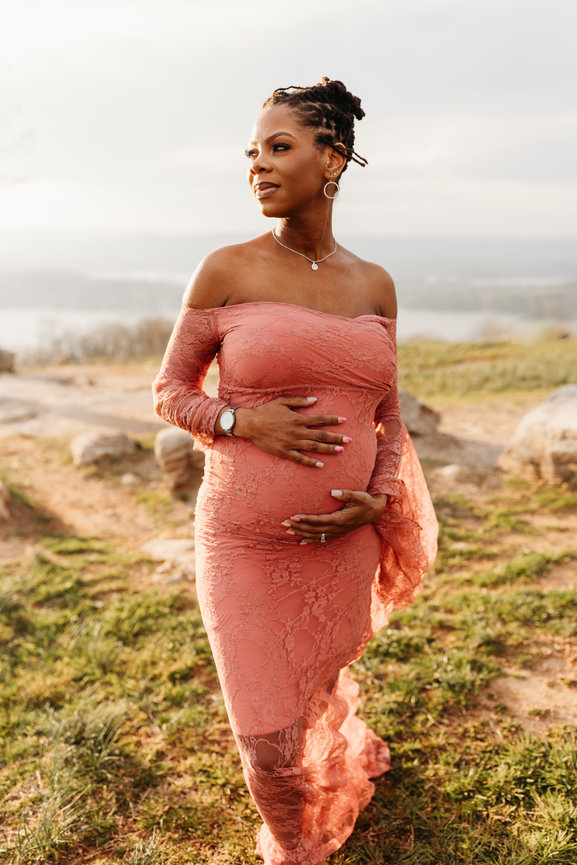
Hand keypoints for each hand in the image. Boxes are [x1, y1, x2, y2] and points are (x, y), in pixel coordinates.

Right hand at [222, 396, 351, 467]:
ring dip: (328, 450)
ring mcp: (291, 443)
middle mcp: (297, 431)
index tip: (344, 421)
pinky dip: (311, 462)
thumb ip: (299, 401)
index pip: (320, 419)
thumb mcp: (282, 401)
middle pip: (321, 435)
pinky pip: (300, 459)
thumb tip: (315, 400)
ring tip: (341, 451)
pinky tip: (321, 465)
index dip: (333, 420)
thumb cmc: (266, 411)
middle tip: (349, 440)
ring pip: (313, 447)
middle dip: (336, 438)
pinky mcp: (284, 452)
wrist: (250, 424)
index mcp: (297, 418)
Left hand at [282, 490, 388, 542]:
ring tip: (287, 531)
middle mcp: (337, 528)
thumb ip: (346, 493)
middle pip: (314, 529)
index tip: (293, 517)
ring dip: (301, 533)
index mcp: (340, 519)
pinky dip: (310, 540)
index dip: (305, 519)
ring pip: (316, 535)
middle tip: (283, 524)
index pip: (318, 520)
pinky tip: (300, 541)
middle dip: (298, 527)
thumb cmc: (365, 501)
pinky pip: (322, 539)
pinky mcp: (337, 533)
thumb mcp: (358, 496)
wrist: (374, 511)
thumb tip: (332, 492)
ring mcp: (337, 532)